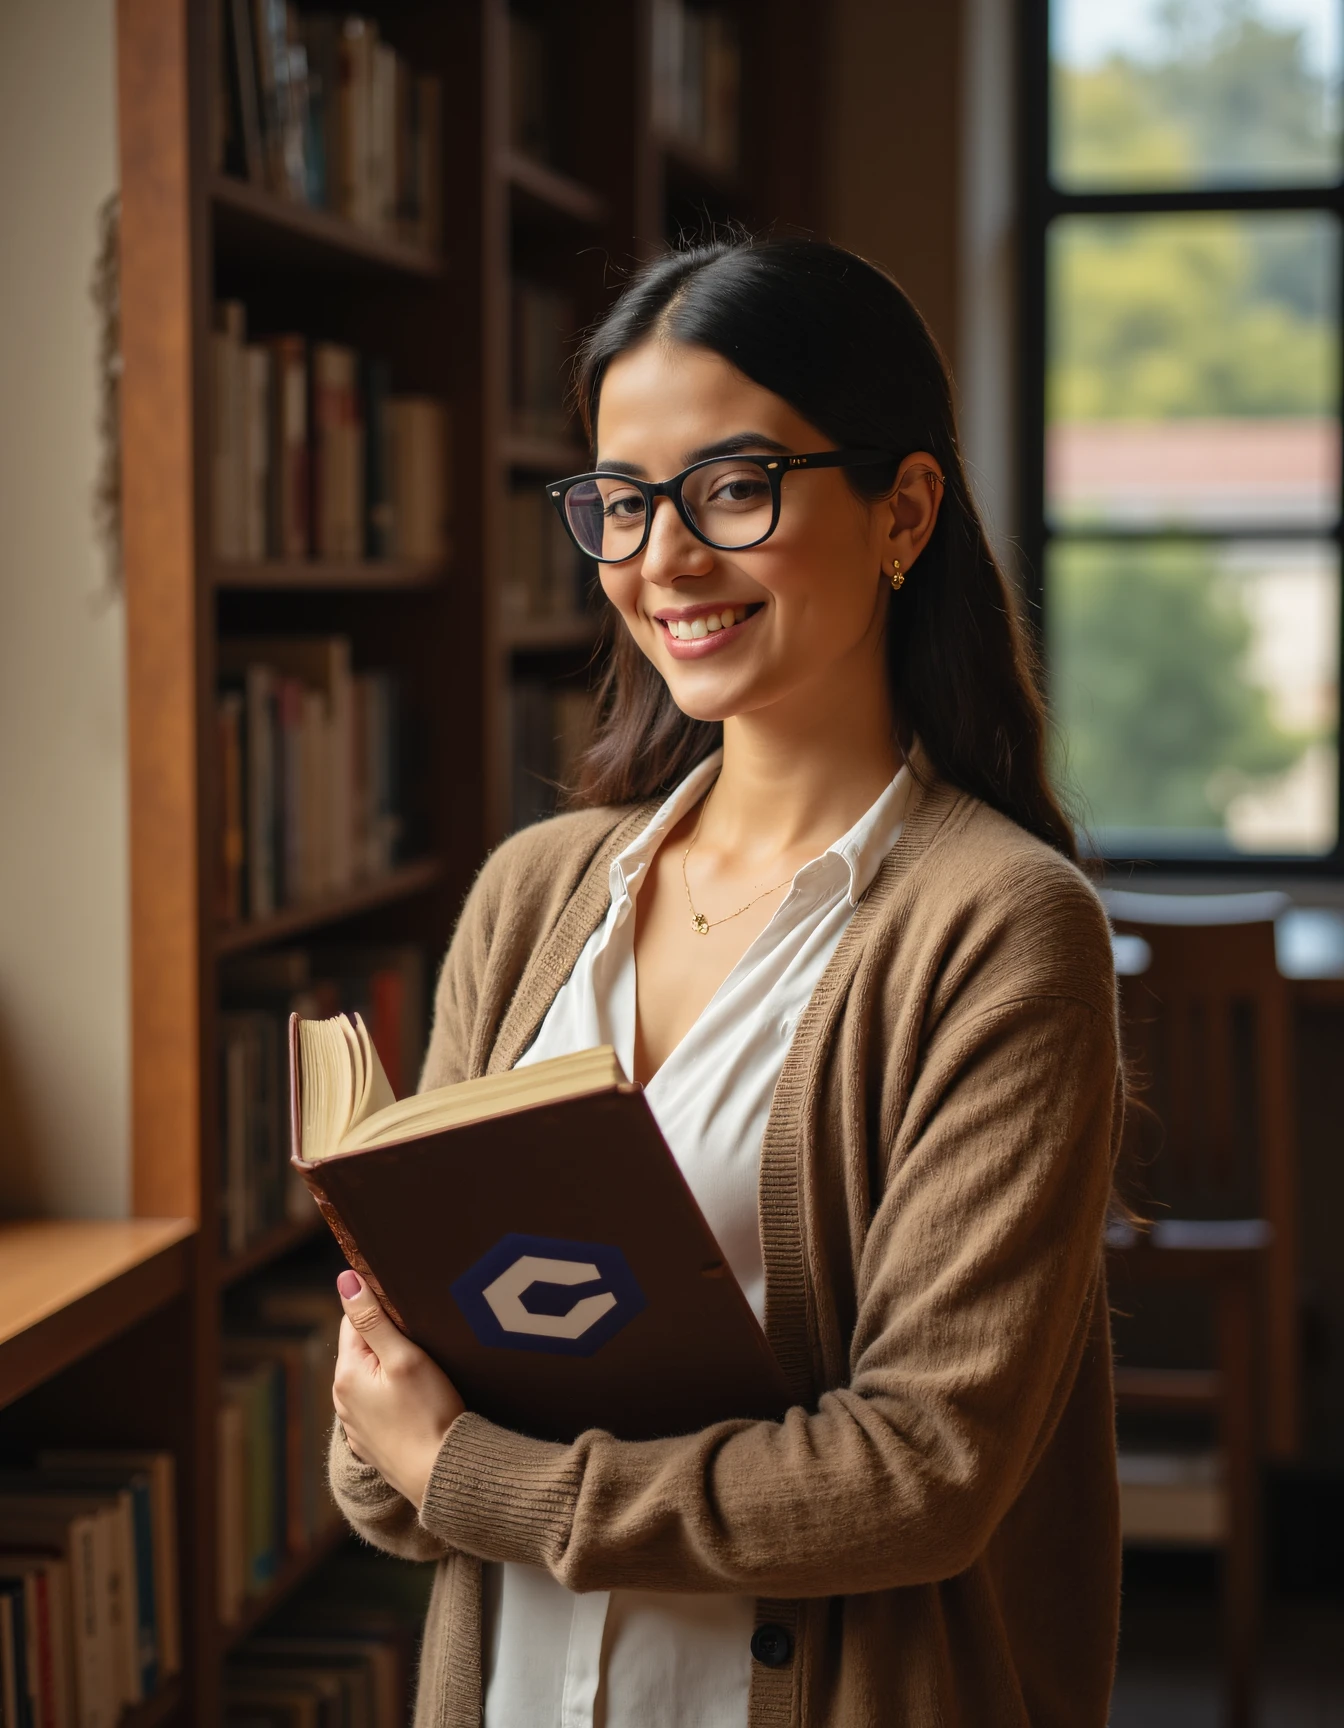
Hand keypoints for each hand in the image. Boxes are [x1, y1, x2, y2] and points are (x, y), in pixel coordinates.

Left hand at [333, 1269, 464, 1509]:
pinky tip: (418, 1406)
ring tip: (424, 1378)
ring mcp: (356, 1426)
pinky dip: (395, 1400)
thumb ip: (373, 1318)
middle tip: (424, 1348)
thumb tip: (346, 1280)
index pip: (355, 1322)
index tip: (412, 1317)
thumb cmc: (429, 1414)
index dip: (383, 1312)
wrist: (443, 1478)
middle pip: (363, 1351)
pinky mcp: (373, 1444)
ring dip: (391, 1372)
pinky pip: (379, 1407)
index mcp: (346, 1375)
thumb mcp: (405, 1357)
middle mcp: (342, 1401)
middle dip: (388, 1342)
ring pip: (371, 1380)